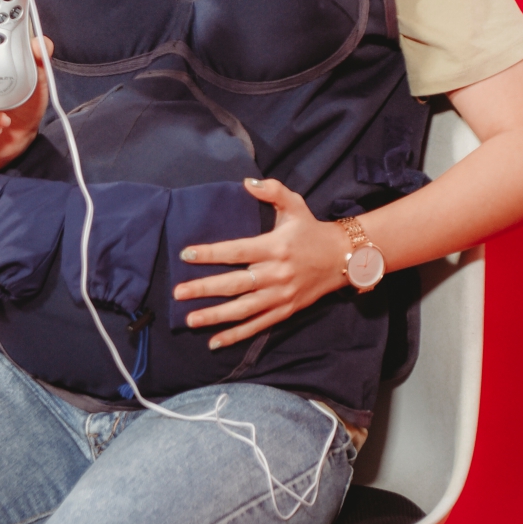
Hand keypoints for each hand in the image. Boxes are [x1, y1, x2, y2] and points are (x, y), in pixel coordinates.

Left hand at [172, 178, 349, 349]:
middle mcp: (276, 273)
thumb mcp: (295, 205)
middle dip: (205, 289)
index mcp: (274, 247)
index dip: (211, 253)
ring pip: (243, 309)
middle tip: (178, 293)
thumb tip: (247, 182)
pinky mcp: (285, 311)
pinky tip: (214, 341)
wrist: (343, 258)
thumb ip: (272, 190)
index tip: (186, 254)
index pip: (237, 251)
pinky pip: (257, 325)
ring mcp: (280, 296)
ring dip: (216, 316)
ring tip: (190, 319)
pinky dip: (236, 335)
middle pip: (235, 284)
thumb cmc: (311, 230)